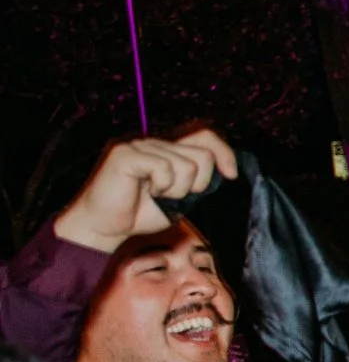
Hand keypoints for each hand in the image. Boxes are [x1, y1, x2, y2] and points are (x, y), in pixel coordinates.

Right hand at [55, 131, 237, 252]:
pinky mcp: (125, 153)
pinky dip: (162, 186)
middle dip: (198, 183)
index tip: (231, 174)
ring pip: (186, 164)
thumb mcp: (180, 197)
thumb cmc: (139, 214)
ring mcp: (137, 144)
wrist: (103, 226)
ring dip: (177, 190)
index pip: (204, 135)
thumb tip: (227, 169)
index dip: (224, 152)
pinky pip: (164, 168)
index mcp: (165, 149)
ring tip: (156, 194)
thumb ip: (197, 180)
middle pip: (202, 153)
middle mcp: (152, 141)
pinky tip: (145, 191)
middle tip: (173, 195)